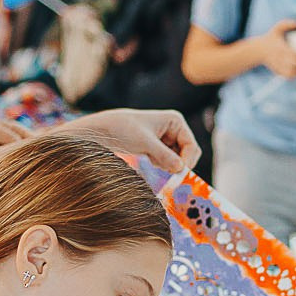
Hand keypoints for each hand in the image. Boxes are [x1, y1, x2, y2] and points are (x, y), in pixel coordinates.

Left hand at [51, 108, 198, 172]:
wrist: (104, 130)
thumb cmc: (124, 130)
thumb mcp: (145, 143)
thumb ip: (165, 156)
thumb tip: (181, 169)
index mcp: (175, 121)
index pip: (191, 146)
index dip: (187, 161)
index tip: (178, 174)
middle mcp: (174, 128)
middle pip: (187, 154)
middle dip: (176, 163)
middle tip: (164, 170)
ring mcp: (167, 138)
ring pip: (177, 159)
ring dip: (167, 164)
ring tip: (151, 158)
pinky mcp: (158, 146)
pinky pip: (167, 161)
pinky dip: (160, 164)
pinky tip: (148, 158)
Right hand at [256, 19, 295, 78]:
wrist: (258, 51)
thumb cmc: (270, 38)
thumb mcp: (276, 28)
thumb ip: (286, 24)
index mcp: (282, 49)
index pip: (294, 55)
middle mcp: (281, 59)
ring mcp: (279, 66)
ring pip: (293, 73)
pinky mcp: (278, 72)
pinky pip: (288, 76)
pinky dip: (295, 75)